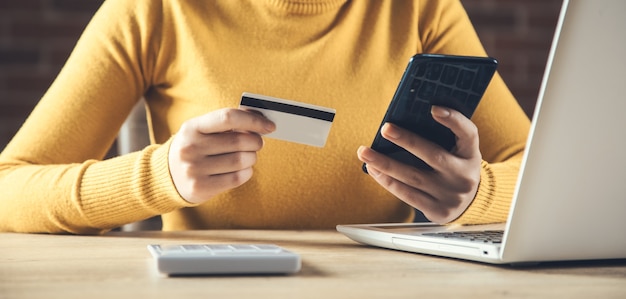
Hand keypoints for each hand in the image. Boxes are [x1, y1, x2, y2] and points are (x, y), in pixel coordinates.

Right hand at [168, 108, 275, 203]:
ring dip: (252, 158)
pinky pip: (237, 178)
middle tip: (257, 143)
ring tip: (248, 156)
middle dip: (256, 142)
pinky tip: (243, 169)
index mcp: (192, 127)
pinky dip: (247, 172)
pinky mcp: (201, 188)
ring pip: (241, 160)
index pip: (228, 117)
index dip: (253, 120)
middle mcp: (191, 147)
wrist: (166, 176)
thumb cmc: (194, 148)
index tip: (269, 126)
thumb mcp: (202, 130)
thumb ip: (227, 123)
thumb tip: (260, 119)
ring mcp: (194, 169)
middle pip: (239, 141)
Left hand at [357, 106, 481, 223]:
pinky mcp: (437, 210)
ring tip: (365, 152)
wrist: (471, 204)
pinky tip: (373, 169)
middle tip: (385, 128)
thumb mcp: (460, 151)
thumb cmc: (456, 167)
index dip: (453, 120)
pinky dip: (387, 181)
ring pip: (413, 177)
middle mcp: (464, 176)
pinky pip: (406, 194)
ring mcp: (450, 196)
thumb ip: (444, 136)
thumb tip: (405, 120)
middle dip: (407, 141)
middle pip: (433, 156)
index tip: (433, 108)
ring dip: (385, 164)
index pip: (468, 134)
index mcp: (471, 155)